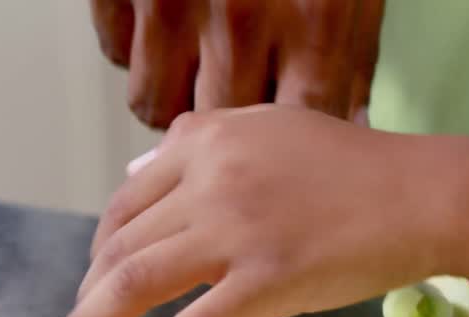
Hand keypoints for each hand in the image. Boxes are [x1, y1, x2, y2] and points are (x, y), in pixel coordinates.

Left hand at [45, 105, 455, 316]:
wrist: (422, 196)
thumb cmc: (357, 169)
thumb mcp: (271, 130)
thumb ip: (202, 144)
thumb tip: (135, 173)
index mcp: (206, 141)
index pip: (126, 202)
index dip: (99, 249)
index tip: (93, 282)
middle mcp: (209, 180)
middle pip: (119, 245)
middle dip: (86, 294)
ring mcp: (236, 232)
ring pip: (137, 284)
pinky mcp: (268, 280)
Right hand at [88, 0, 382, 128]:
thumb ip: (349, 62)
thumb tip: (351, 128)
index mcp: (313, 24)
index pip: (302, 125)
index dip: (290, 150)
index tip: (284, 145)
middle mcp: (243, 21)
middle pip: (223, 127)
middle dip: (223, 123)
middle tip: (230, 98)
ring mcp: (174, 5)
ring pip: (156, 107)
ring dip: (173, 95)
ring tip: (193, 63)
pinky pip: (117, 57)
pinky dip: (136, 51)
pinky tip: (162, 25)